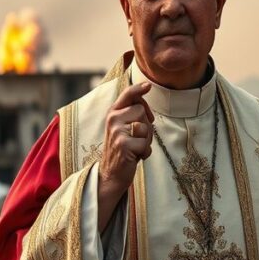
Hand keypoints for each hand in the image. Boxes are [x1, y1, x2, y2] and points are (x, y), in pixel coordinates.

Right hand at [96, 82, 152, 230]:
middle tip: (137, 139)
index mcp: (113, 113)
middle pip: (142, 111)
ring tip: (135, 147)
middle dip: (146, 126)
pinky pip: (146, 143)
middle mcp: (113, 119)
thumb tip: (144, 100)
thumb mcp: (123, 128)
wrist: (110, 174)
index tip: (148, 85)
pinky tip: (135, 157)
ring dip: (146, 140)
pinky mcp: (123, 144)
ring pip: (145, 127)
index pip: (127, 95)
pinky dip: (145, 153)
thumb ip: (131, 115)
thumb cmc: (123, 149)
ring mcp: (117, 132)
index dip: (138, 89)